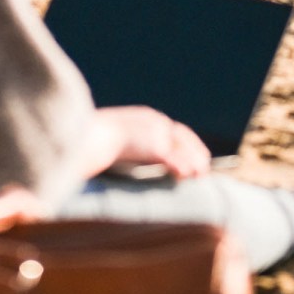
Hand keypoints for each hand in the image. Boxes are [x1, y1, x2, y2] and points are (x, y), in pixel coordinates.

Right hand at [85, 106, 210, 179]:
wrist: (90, 137)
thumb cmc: (93, 139)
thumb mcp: (113, 138)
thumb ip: (126, 143)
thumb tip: (124, 154)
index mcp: (145, 117)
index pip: (172, 128)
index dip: (184, 141)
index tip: (192, 151)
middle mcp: (155, 122)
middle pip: (183, 136)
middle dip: (195, 150)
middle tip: (203, 165)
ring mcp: (157, 134)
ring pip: (184, 149)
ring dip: (195, 162)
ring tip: (201, 174)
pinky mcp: (157, 148)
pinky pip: (177, 160)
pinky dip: (185, 168)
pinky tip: (190, 177)